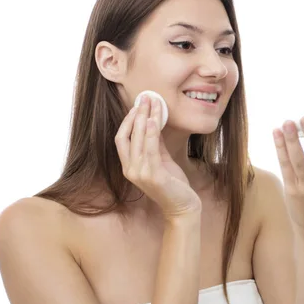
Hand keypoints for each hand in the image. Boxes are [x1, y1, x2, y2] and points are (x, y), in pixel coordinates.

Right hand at [115, 95, 201, 217]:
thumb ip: (155, 144)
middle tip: (146, 97)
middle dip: (137, 114)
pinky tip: (155, 121)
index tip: (138, 104)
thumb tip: (154, 121)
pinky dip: (152, 134)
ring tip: (152, 103)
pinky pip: (150, 150)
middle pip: (128, 135)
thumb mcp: (161, 160)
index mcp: (129, 166)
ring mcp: (140, 174)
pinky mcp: (153, 176)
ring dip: (145, 119)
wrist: (182, 206)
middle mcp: (130, 170)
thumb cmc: (173, 184)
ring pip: (138, 140)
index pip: (121, 138)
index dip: (127, 120)